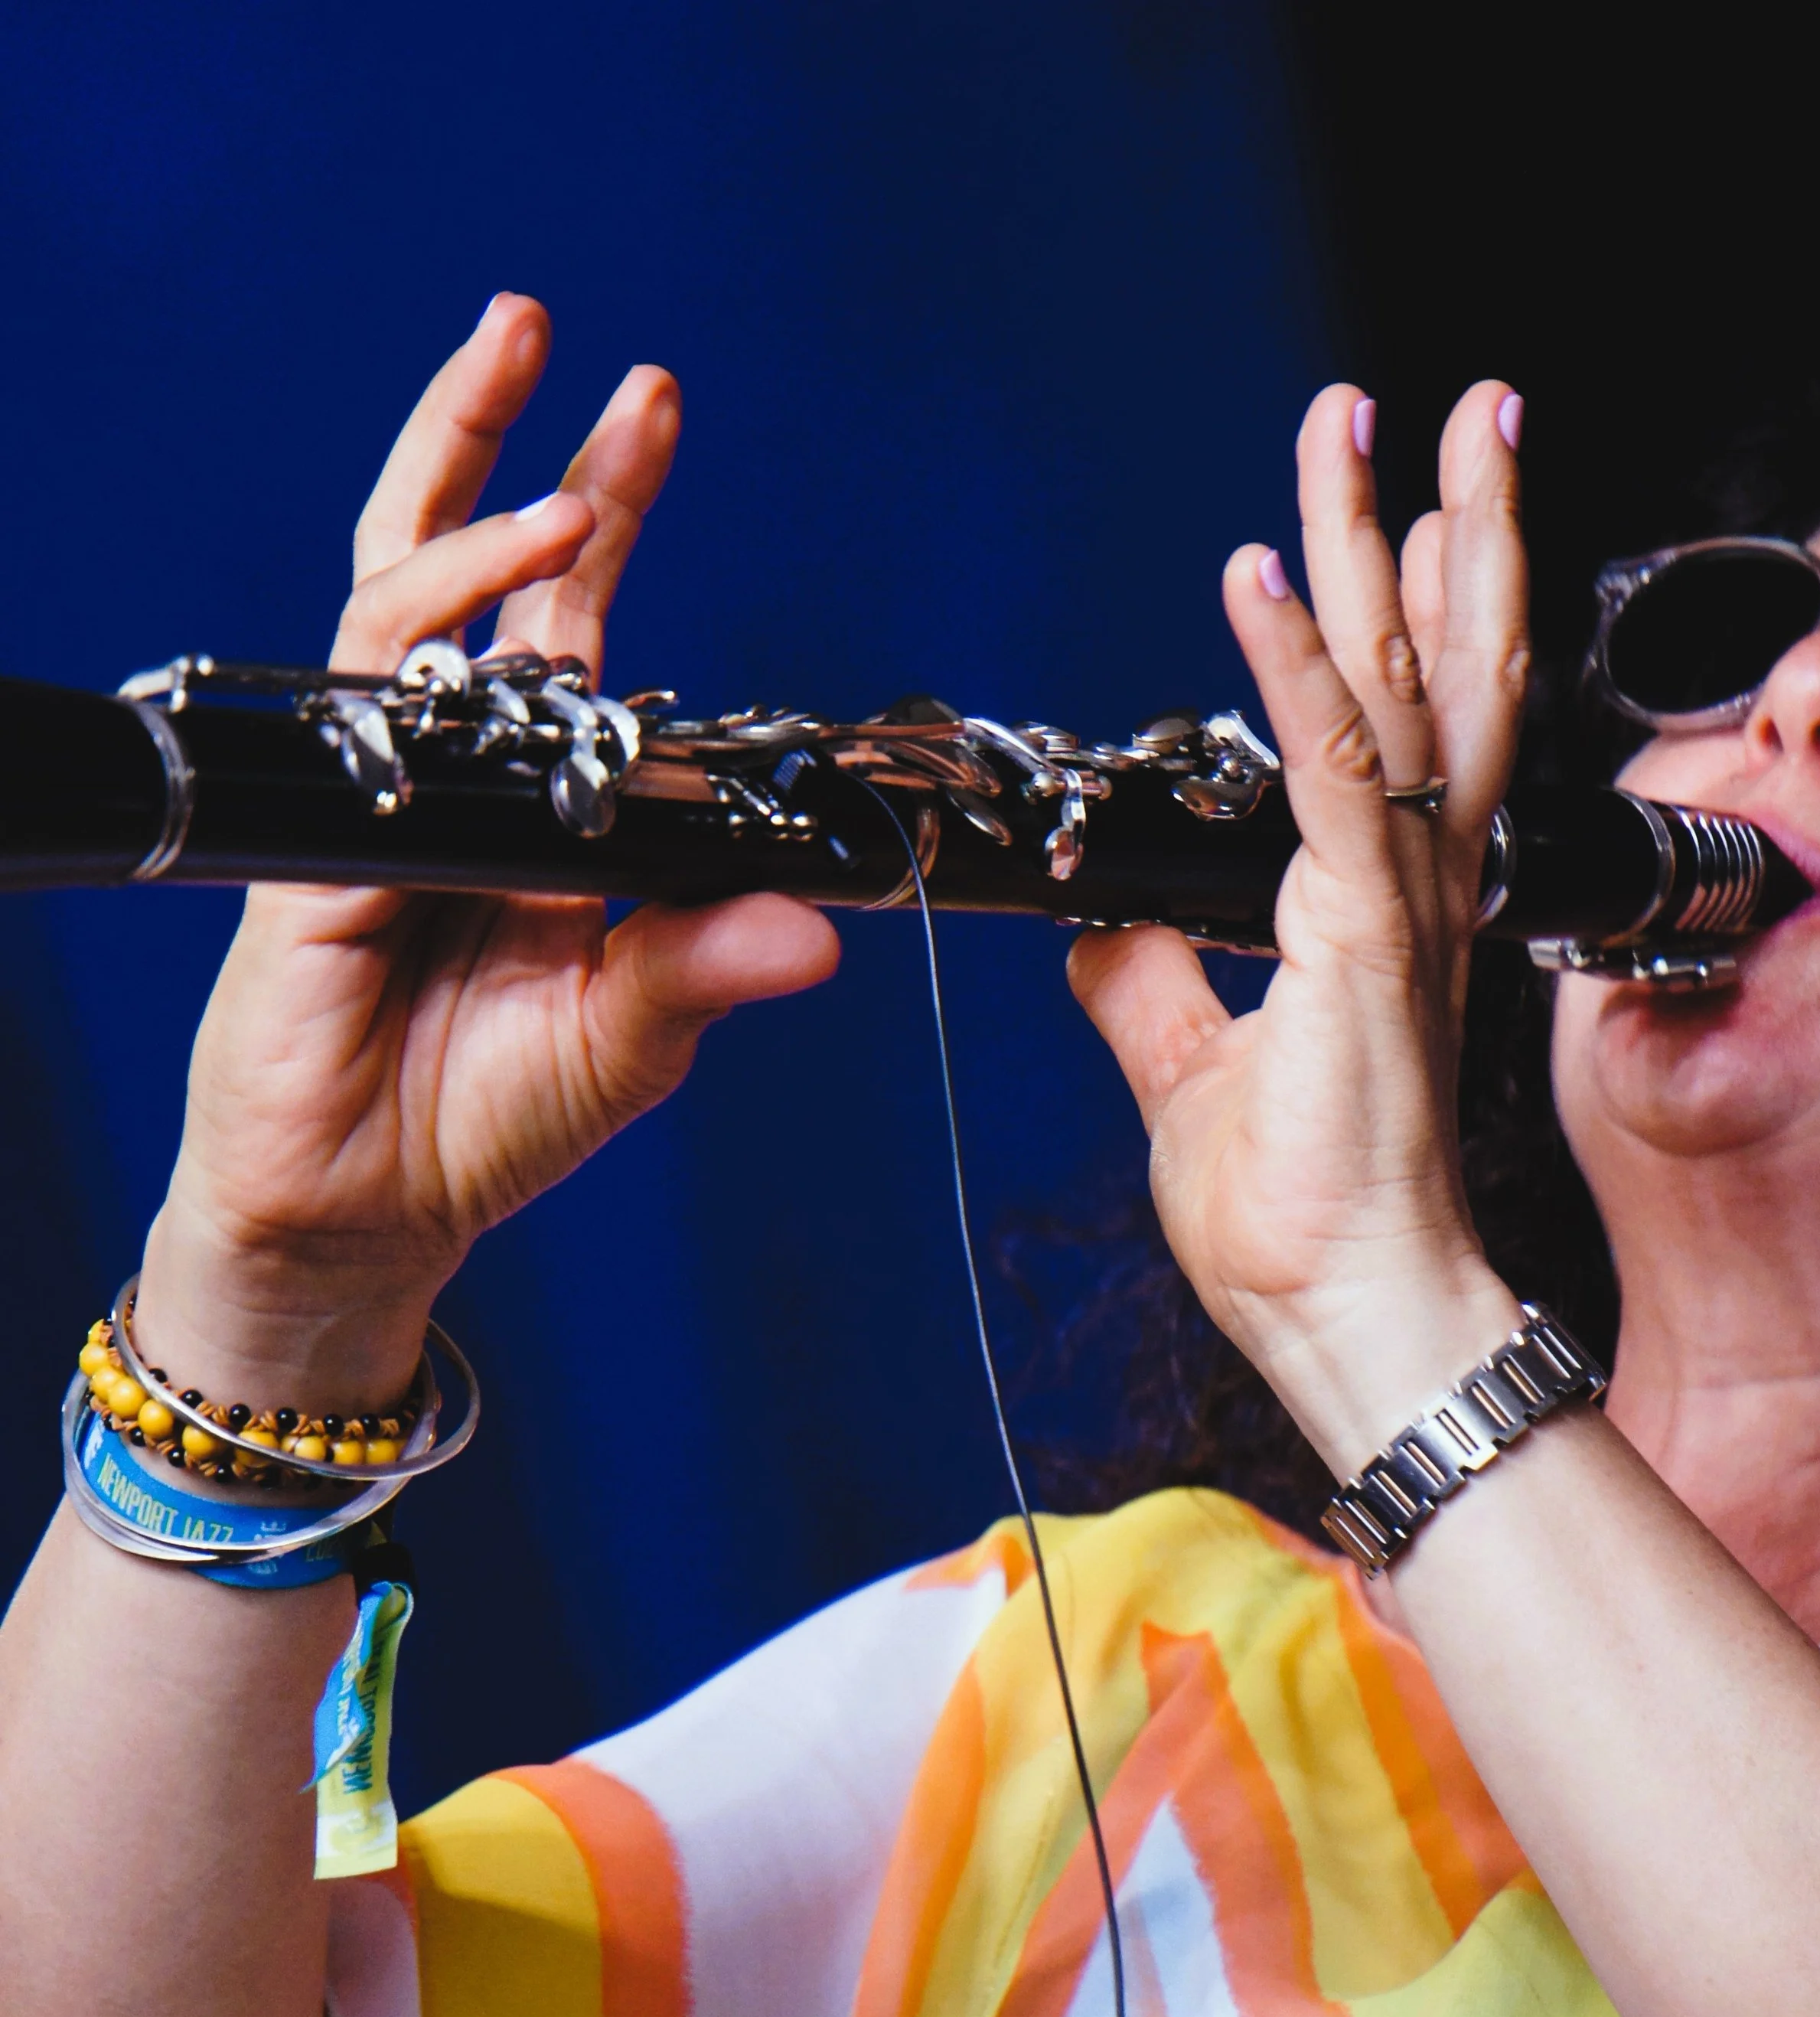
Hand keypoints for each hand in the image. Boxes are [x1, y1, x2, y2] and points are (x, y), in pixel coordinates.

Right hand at [138, 296, 839, 1406]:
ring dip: (464, 501)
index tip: (649, 409)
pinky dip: (426, 648)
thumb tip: (828, 928)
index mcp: (539, 797)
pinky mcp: (316, 846)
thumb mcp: (632, 1033)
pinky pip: (366, 720)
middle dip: (509, 444)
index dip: (600, 514)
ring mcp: (381, 796)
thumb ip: (709, 960)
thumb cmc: (493, 1117)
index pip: (569, 620)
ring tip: (536, 416)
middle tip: (551, 330)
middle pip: (472, 570)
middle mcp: (457, 773)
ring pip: (397, 605)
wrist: (370, 1207)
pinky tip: (486, 610)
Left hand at [1071, 382, 1529, 1474]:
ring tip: (1374, 429)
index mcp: (1375, 904)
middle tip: (1436, 411)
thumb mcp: (1189, 1070)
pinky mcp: (1359, 935)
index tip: (1396, 518)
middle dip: (1432, 528)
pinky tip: (1259, 576)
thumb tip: (1097, 922)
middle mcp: (1408, 881)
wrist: (1341, 1308)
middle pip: (1433, 668)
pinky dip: (1289, 670)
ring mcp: (1396, 902)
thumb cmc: (1295, 1209)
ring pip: (1402, 684)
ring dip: (1383, 545)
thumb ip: (1148, 984)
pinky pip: (1322, 773)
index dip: (1405, 611)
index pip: (1398, 722)